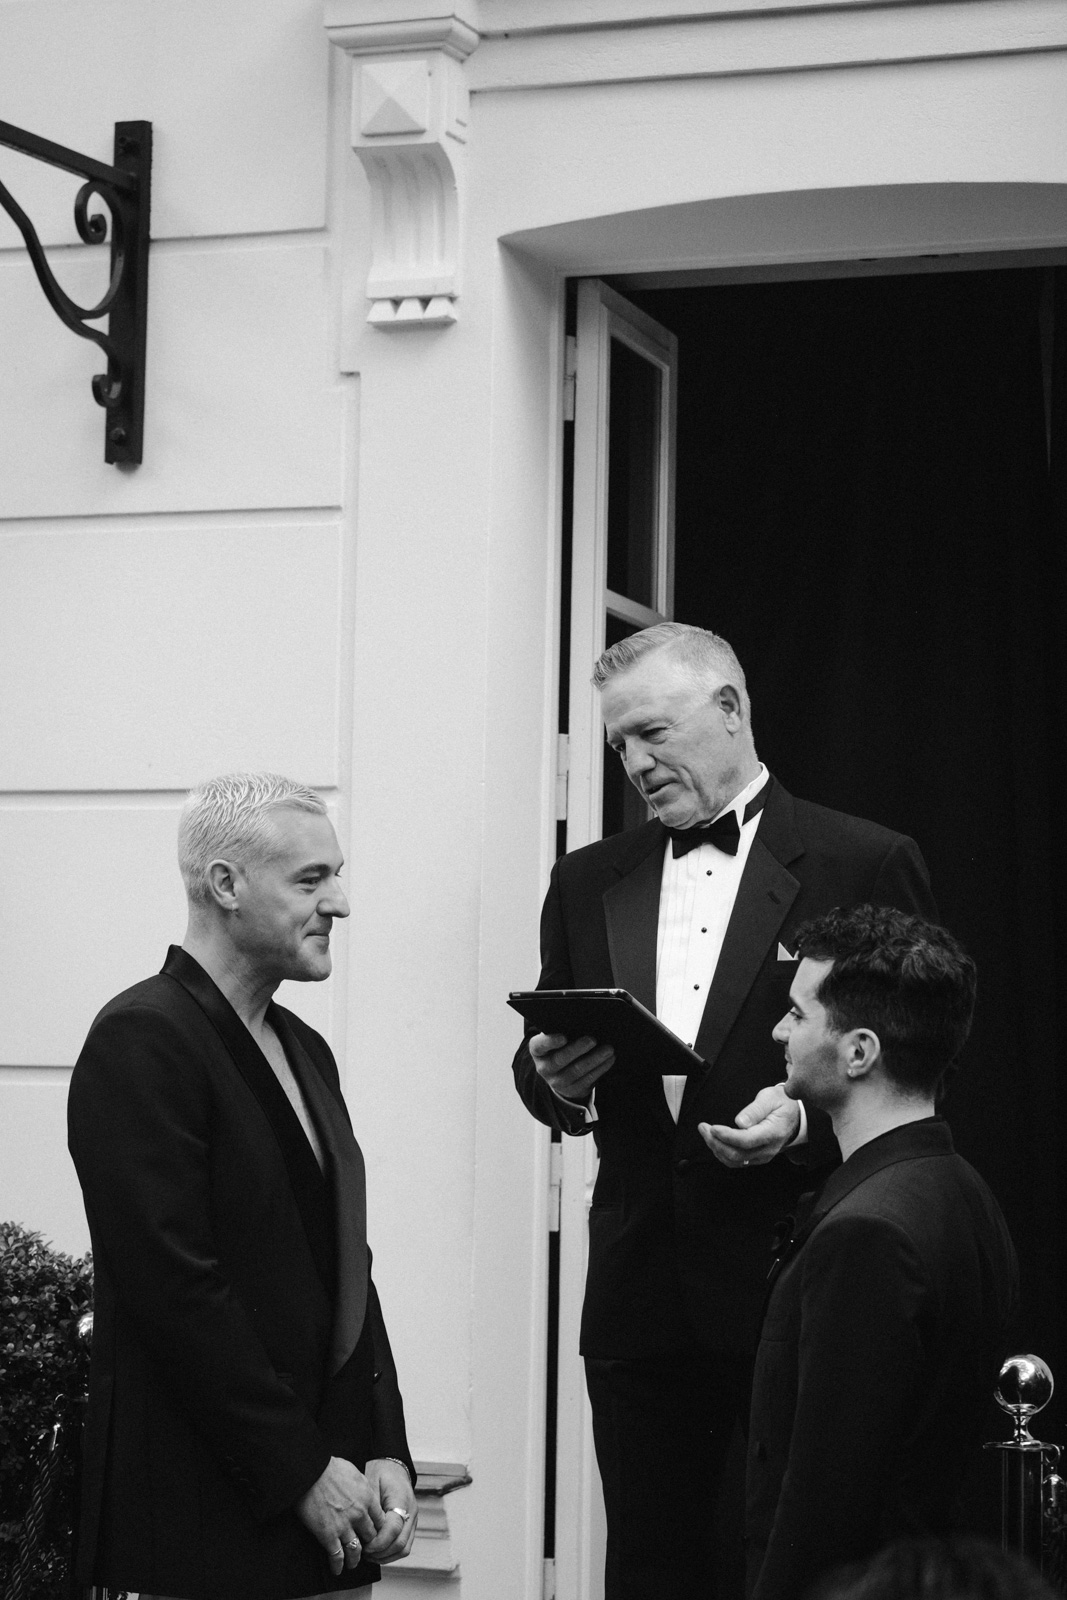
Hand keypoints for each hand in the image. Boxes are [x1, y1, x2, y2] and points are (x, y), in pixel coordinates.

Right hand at [295, 1455, 383, 1574]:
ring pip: (355, 1550)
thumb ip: (363, 1487)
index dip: (378, 1529)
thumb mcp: (355, 1472)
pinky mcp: (328, 1535)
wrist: (311, 1471)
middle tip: (365, 1550)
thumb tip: (365, 1492)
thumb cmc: (330, 1467)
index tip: (375, 1534)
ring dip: (355, 1559)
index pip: (380, 1521)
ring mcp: (344, 1526)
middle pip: (370, 1537)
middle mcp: (359, 1514)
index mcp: (368, 1498)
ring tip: (353, 1563)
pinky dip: (338, 1565)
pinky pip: (336, 1555)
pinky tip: (337, 1569)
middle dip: (369, 1545)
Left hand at [362, 1458, 417, 1564]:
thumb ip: (370, 1508)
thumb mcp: (371, 1484)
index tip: (364, 1545)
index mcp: (402, 1499)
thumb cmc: (381, 1474)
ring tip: (369, 1555)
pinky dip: (390, 1553)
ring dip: (386, 1556)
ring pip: (404, 1549)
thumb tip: (363, 1531)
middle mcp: (412, 1512)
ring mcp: (413, 1521)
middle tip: (364, 1553)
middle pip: (400, 1543)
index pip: (394, 1529)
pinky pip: (404, 1547)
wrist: (394, 1468)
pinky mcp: (410, 1527)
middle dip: (380, 1553)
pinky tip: (377, 1552)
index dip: (378, 1542)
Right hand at [529, 1032, 614, 1102]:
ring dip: (594, 1059)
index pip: (539, 1046)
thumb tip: (584, 1021)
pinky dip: (601, 1068)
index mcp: (538, 1050)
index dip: (550, 1041)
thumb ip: (563, 1029)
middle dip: (578, 1049)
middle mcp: (544, 1068)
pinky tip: (609, 1059)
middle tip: (593, 1039)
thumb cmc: (561, 1046)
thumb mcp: (556, 1038)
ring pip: (577, 1070)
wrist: (560, 1072)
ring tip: (608, 1049)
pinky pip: (588, 1079)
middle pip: (560, 1059)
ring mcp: (557, 1082)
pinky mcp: (573, 1090)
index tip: (564, 1036)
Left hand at [698, 1082, 800, 1168]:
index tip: (712, 1128)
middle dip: (716, 1142)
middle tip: (703, 1127)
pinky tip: (715, 1142)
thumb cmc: (781, 1103)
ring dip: (716, 1148)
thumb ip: (755, 1109)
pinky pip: (737, 1162)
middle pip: (737, 1154)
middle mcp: (768, 1149)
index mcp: (773, 1132)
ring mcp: (763, 1156)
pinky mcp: (757, 1158)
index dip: (727, 1136)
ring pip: (735, 1161)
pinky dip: (722, 1154)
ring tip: (705, 1132)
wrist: (795, 1115)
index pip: (746, 1140)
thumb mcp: (770, 1097)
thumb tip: (739, 1122)